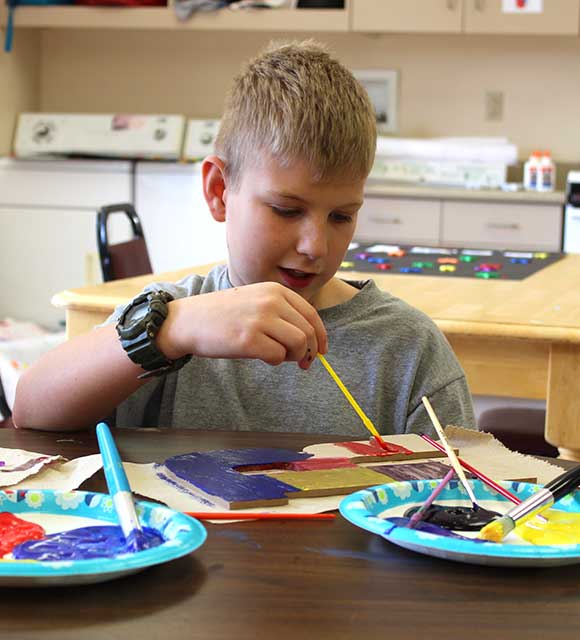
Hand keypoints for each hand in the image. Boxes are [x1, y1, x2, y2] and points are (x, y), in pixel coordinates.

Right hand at [158, 282, 327, 368]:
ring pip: (299, 344)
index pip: (311, 314)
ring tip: (279, 357)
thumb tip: (309, 340)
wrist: (187, 321)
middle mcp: (271, 301)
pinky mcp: (249, 340)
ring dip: (294, 357)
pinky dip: (275, 361)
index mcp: (275, 290)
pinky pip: (278, 356)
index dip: (320, 335)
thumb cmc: (222, 315)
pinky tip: (261, 356)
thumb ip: (281, 312)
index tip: (320, 350)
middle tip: (303, 363)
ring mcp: (260, 319)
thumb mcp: (255, 300)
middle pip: (308, 331)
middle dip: (309, 351)